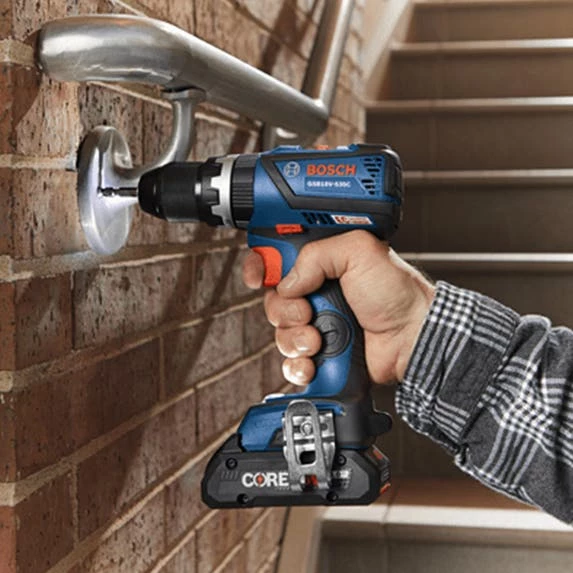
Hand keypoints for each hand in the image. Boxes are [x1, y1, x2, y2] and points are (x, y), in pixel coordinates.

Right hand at [242, 230, 434, 385]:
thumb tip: (287, 281)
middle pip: (274, 301)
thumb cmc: (397, 294)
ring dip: (295, 338)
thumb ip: (317, 254)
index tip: (259, 278)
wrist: (413, 338)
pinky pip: (292, 361)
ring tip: (318, 339)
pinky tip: (313, 361)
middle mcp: (318, 293)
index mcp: (323, 264)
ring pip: (281, 333)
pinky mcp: (322, 354)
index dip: (262, 268)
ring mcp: (319, 324)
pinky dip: (298, 364)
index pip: (278, 261)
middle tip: (307, 312)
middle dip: (284, 310)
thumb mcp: (359, 251)